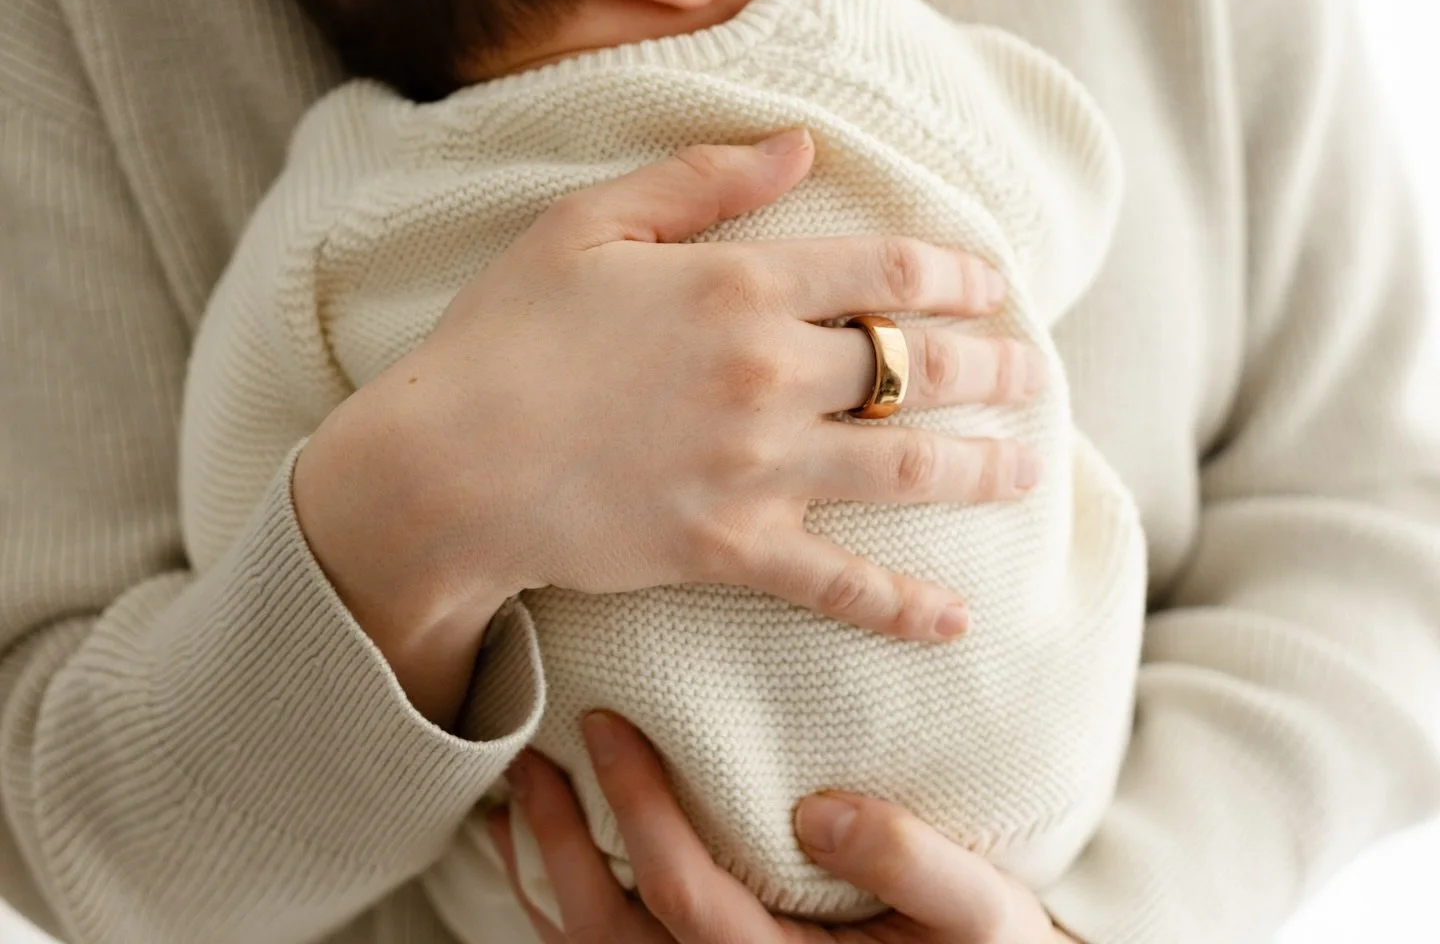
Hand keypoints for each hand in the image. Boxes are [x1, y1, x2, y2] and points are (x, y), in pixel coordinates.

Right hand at [295, 131, 1040, 722]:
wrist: (445, 467)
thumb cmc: (506, 332)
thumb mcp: (591, 222)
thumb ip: (702, 178)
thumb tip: (800, 145)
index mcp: (740, 284)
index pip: (885, 272)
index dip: (956, 275)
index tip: (996, 284)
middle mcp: (771, 373)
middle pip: (916, 367)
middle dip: (990, 368)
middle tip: (1034, 373)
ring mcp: (760, 468)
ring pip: (907, 466)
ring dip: (981, 466)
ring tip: (1028, 465)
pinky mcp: (734, 550)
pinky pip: (843, 585)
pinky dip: (906, 607)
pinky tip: (958, 619)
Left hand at [488, 712, 1074, 942]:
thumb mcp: (984, 914)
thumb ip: (909, 859)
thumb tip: (813, 807)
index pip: (689, 896)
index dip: (640, 809)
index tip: (606, 722)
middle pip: (613, 937)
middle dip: (559, 843)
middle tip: (529, 753)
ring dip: (547, 879)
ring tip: (516, 799)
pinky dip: (569, 910)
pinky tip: (544, 858)